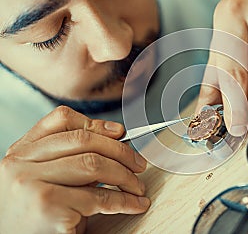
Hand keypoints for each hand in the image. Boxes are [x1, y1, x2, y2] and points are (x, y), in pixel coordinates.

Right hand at [0, 106, 148, 233]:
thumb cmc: (36, 216)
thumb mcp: (45, 179)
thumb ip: (69, 157)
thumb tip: (116, 136)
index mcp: (21, 152)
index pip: (61, 119)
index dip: (96, 123)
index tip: (120, 132)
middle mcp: (21, 163)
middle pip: (83, 141)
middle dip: (120, 151)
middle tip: (139, 164)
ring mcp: (33, 184)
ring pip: (94, 165)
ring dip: (126, 177)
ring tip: (138, 187)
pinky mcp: (49, 207)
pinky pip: (99, 197)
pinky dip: (125, 201)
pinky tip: (135, 204)